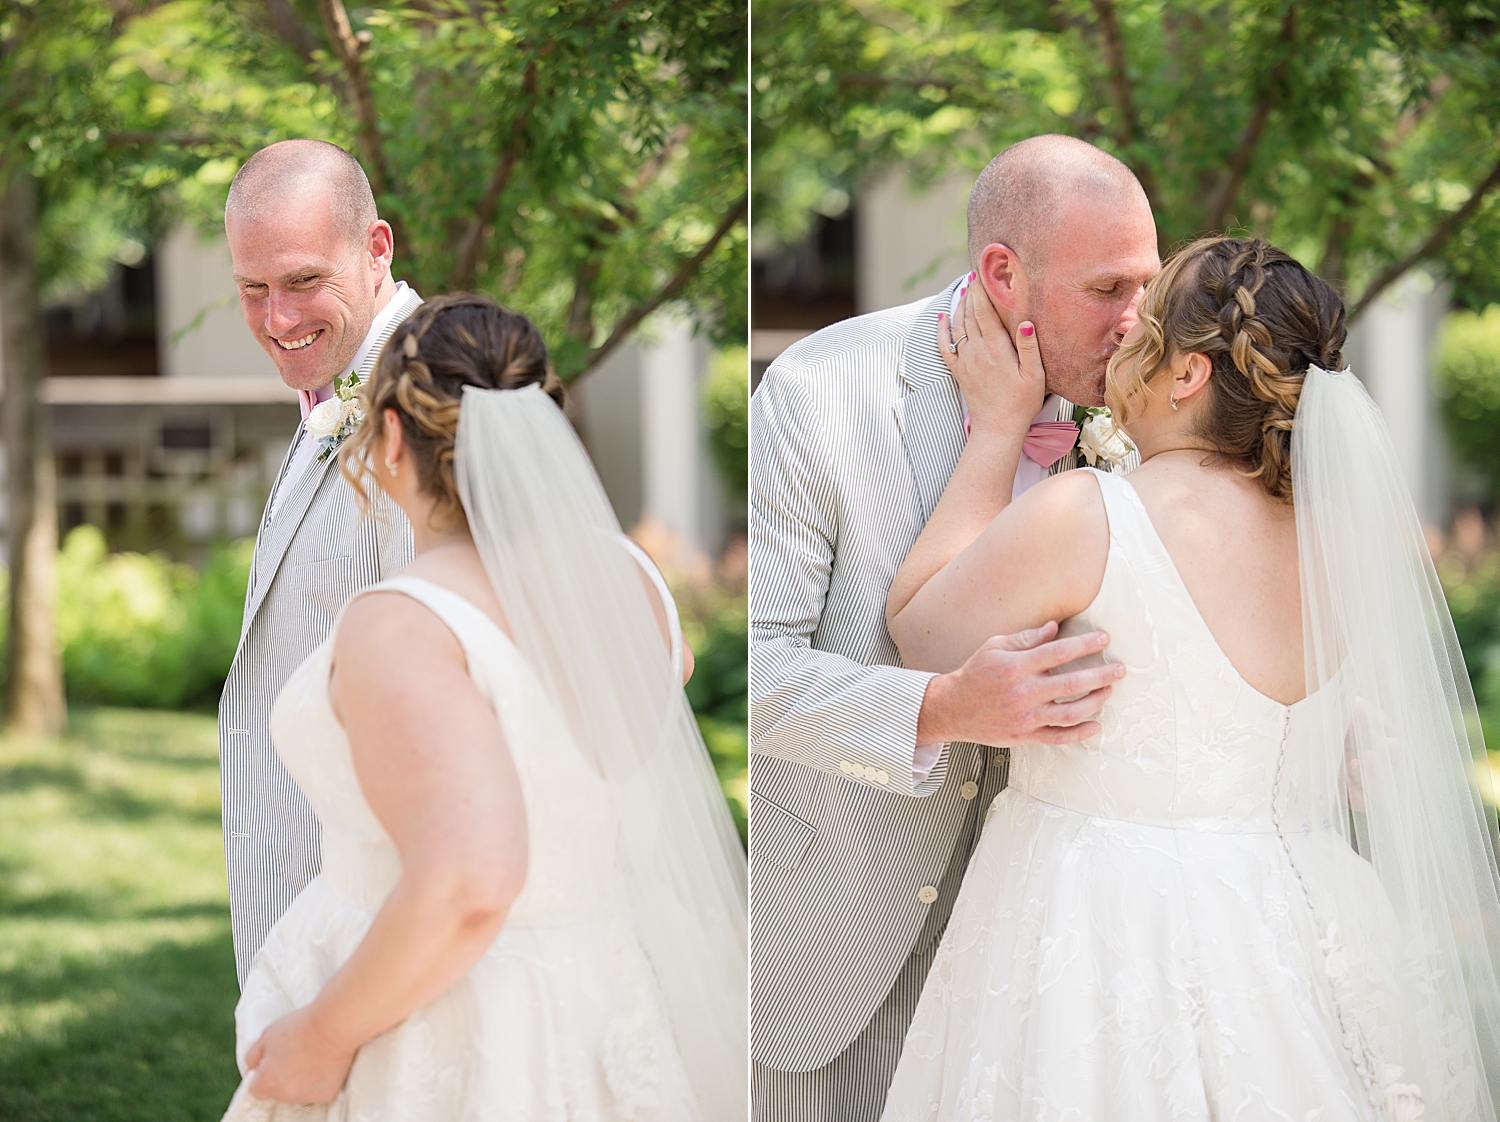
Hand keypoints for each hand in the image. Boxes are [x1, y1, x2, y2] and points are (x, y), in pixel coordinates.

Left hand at [244, 1004, 356, 1104]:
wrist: (334, 1025)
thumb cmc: (301, 1026)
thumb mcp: (267, 1034)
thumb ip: (253, 1056)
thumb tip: (251, 1070)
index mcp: (267, 1080)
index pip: (256, 1090)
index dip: (263, 1076)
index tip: (272, 1066)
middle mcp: (285, 1093)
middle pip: (278, 1092)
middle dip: (282, 1078)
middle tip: (295, 1056)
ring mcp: (307, 1096)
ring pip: (297, 1093)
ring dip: (301, 1081)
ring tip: (311, 1057)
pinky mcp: (326, 1094)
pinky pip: (317, 1092)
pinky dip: (319, 1082)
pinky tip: (323, 1064)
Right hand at [916, 621, 1122, 746]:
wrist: (953, 708)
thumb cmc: (975, 674)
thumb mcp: (995, 647)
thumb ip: (1027, 639)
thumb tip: (1055, 629)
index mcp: (1016, 666)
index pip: (1059, 653)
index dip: (1085, 645)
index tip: (1104, 640)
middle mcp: (1023, 692)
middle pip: (1072, 683)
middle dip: (1102, 675)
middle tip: (1120, 670)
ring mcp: (1025, 717)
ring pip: (1071, 713)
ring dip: (1096, 702)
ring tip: (1108, 691)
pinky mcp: (1025, 736)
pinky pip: (1058, 737)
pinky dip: (1080, 733)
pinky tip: (1095, 724)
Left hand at [937, 275, 1045, 438]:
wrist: (997, 427)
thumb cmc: (1021, 402)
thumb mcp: (1035, 374)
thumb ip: (1029, 346)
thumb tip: (1025, 321)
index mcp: (996, 347)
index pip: (984, 310)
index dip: (982, 289)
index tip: (983, 272)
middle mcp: (976, 350)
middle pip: (970, 313)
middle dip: (972, 291)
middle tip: (975, 273)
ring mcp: (965, 360)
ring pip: (958, 325)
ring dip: (960, 305)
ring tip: (965, 289)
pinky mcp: (959, 370)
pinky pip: (945, 345)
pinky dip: (942, 329)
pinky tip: (943, 317)